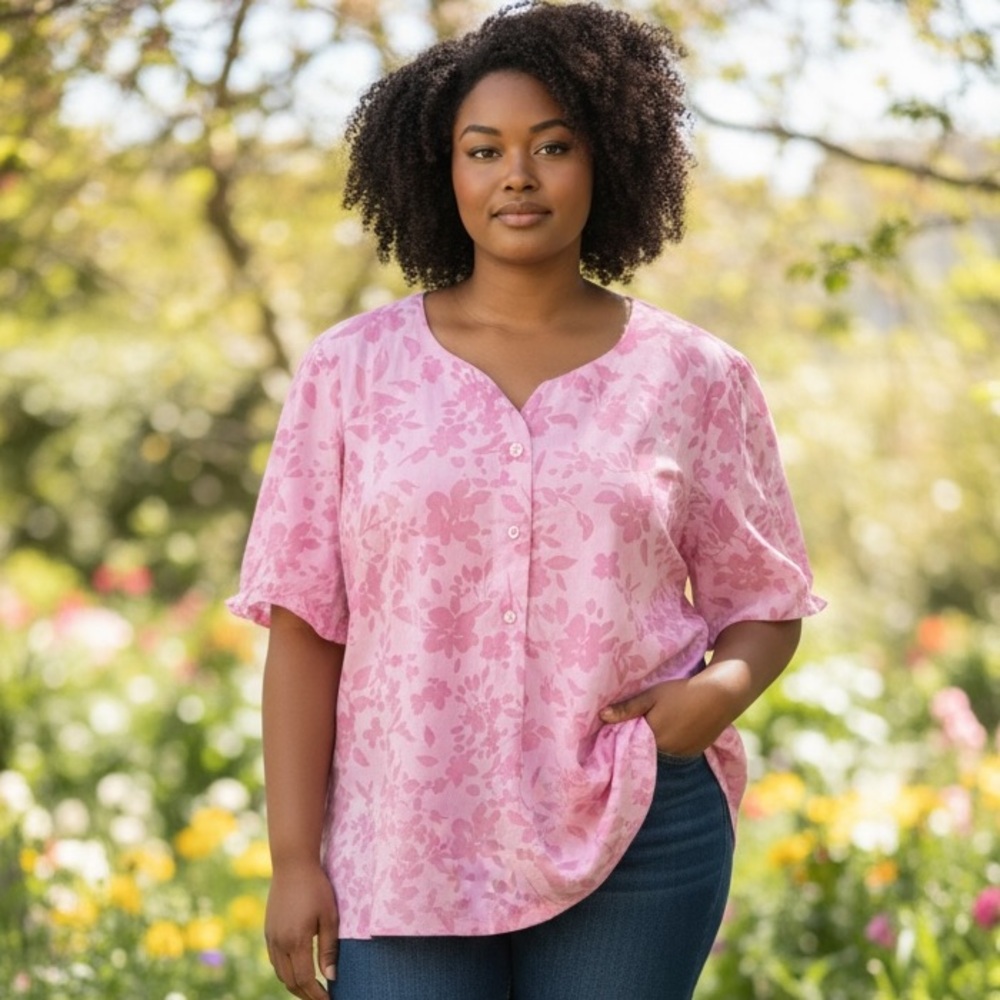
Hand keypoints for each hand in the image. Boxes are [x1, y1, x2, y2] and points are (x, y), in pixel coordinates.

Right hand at [265, 859, 339, 997]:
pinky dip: (285, 972)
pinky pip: (274, 961)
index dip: (317, 994)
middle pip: (290, 981)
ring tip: (311, 989)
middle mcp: (279, 943)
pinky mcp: (268, 931)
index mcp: (296, 941)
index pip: (305, 979)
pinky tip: (297, 970)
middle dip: (306, 994)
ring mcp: (271, 938)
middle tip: (321, 997)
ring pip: (280, 973)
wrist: (292, 865)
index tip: (329, 999)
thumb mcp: (329, 916)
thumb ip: (329, 948)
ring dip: (295, 985)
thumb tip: (331, 976)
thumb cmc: (316, 888)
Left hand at [599, 677, 728, 756]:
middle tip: (638, 724)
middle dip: (640, 740)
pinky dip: (672, 744)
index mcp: (653, 737)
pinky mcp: (695, 752)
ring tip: (660, 725)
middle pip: (646, 750)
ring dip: (657, 743)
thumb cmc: (682, 692)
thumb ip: (628, 708)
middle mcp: (667, 751)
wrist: (720, 695)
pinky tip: (674, 728)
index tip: (618, 730)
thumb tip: (601, 717)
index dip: (624, 737)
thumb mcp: (652, 695)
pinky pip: (676, 752)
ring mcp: (683, 754)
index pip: (631, 745)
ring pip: (661, 752)